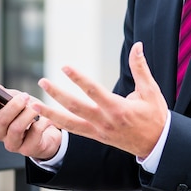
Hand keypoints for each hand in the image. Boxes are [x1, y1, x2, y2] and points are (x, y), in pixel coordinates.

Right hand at [0, 83, 61, 159]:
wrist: (49, 135)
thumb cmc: (32, 117)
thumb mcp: (21, 102)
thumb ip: (8, 96)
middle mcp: (1, 132)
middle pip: (1, 119)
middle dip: (14, 106)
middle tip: (25, 97)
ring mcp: (13, 143)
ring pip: (16, 128)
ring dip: (28, 115)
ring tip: (36, 108)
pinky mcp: (27, 149)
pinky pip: (34, 134)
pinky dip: (42, 123)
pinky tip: (46, 120)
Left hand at [34, 42, 168, 157]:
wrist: (157, 145)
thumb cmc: (155, 115)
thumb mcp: (151, 90)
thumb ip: (140, 67)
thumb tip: (138, 45)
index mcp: (118, 109)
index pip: (93, 91)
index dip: (78, 78)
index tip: (64, 67)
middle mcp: (105, 121)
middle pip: (75, 107)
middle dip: (57, 95)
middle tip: (42, 81)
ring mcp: (99, 131)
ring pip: (69, 123)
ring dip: (50, 113)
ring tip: (33, 104)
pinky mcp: (96, 137)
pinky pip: (74, 130)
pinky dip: (59, 124)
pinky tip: (46, 117)